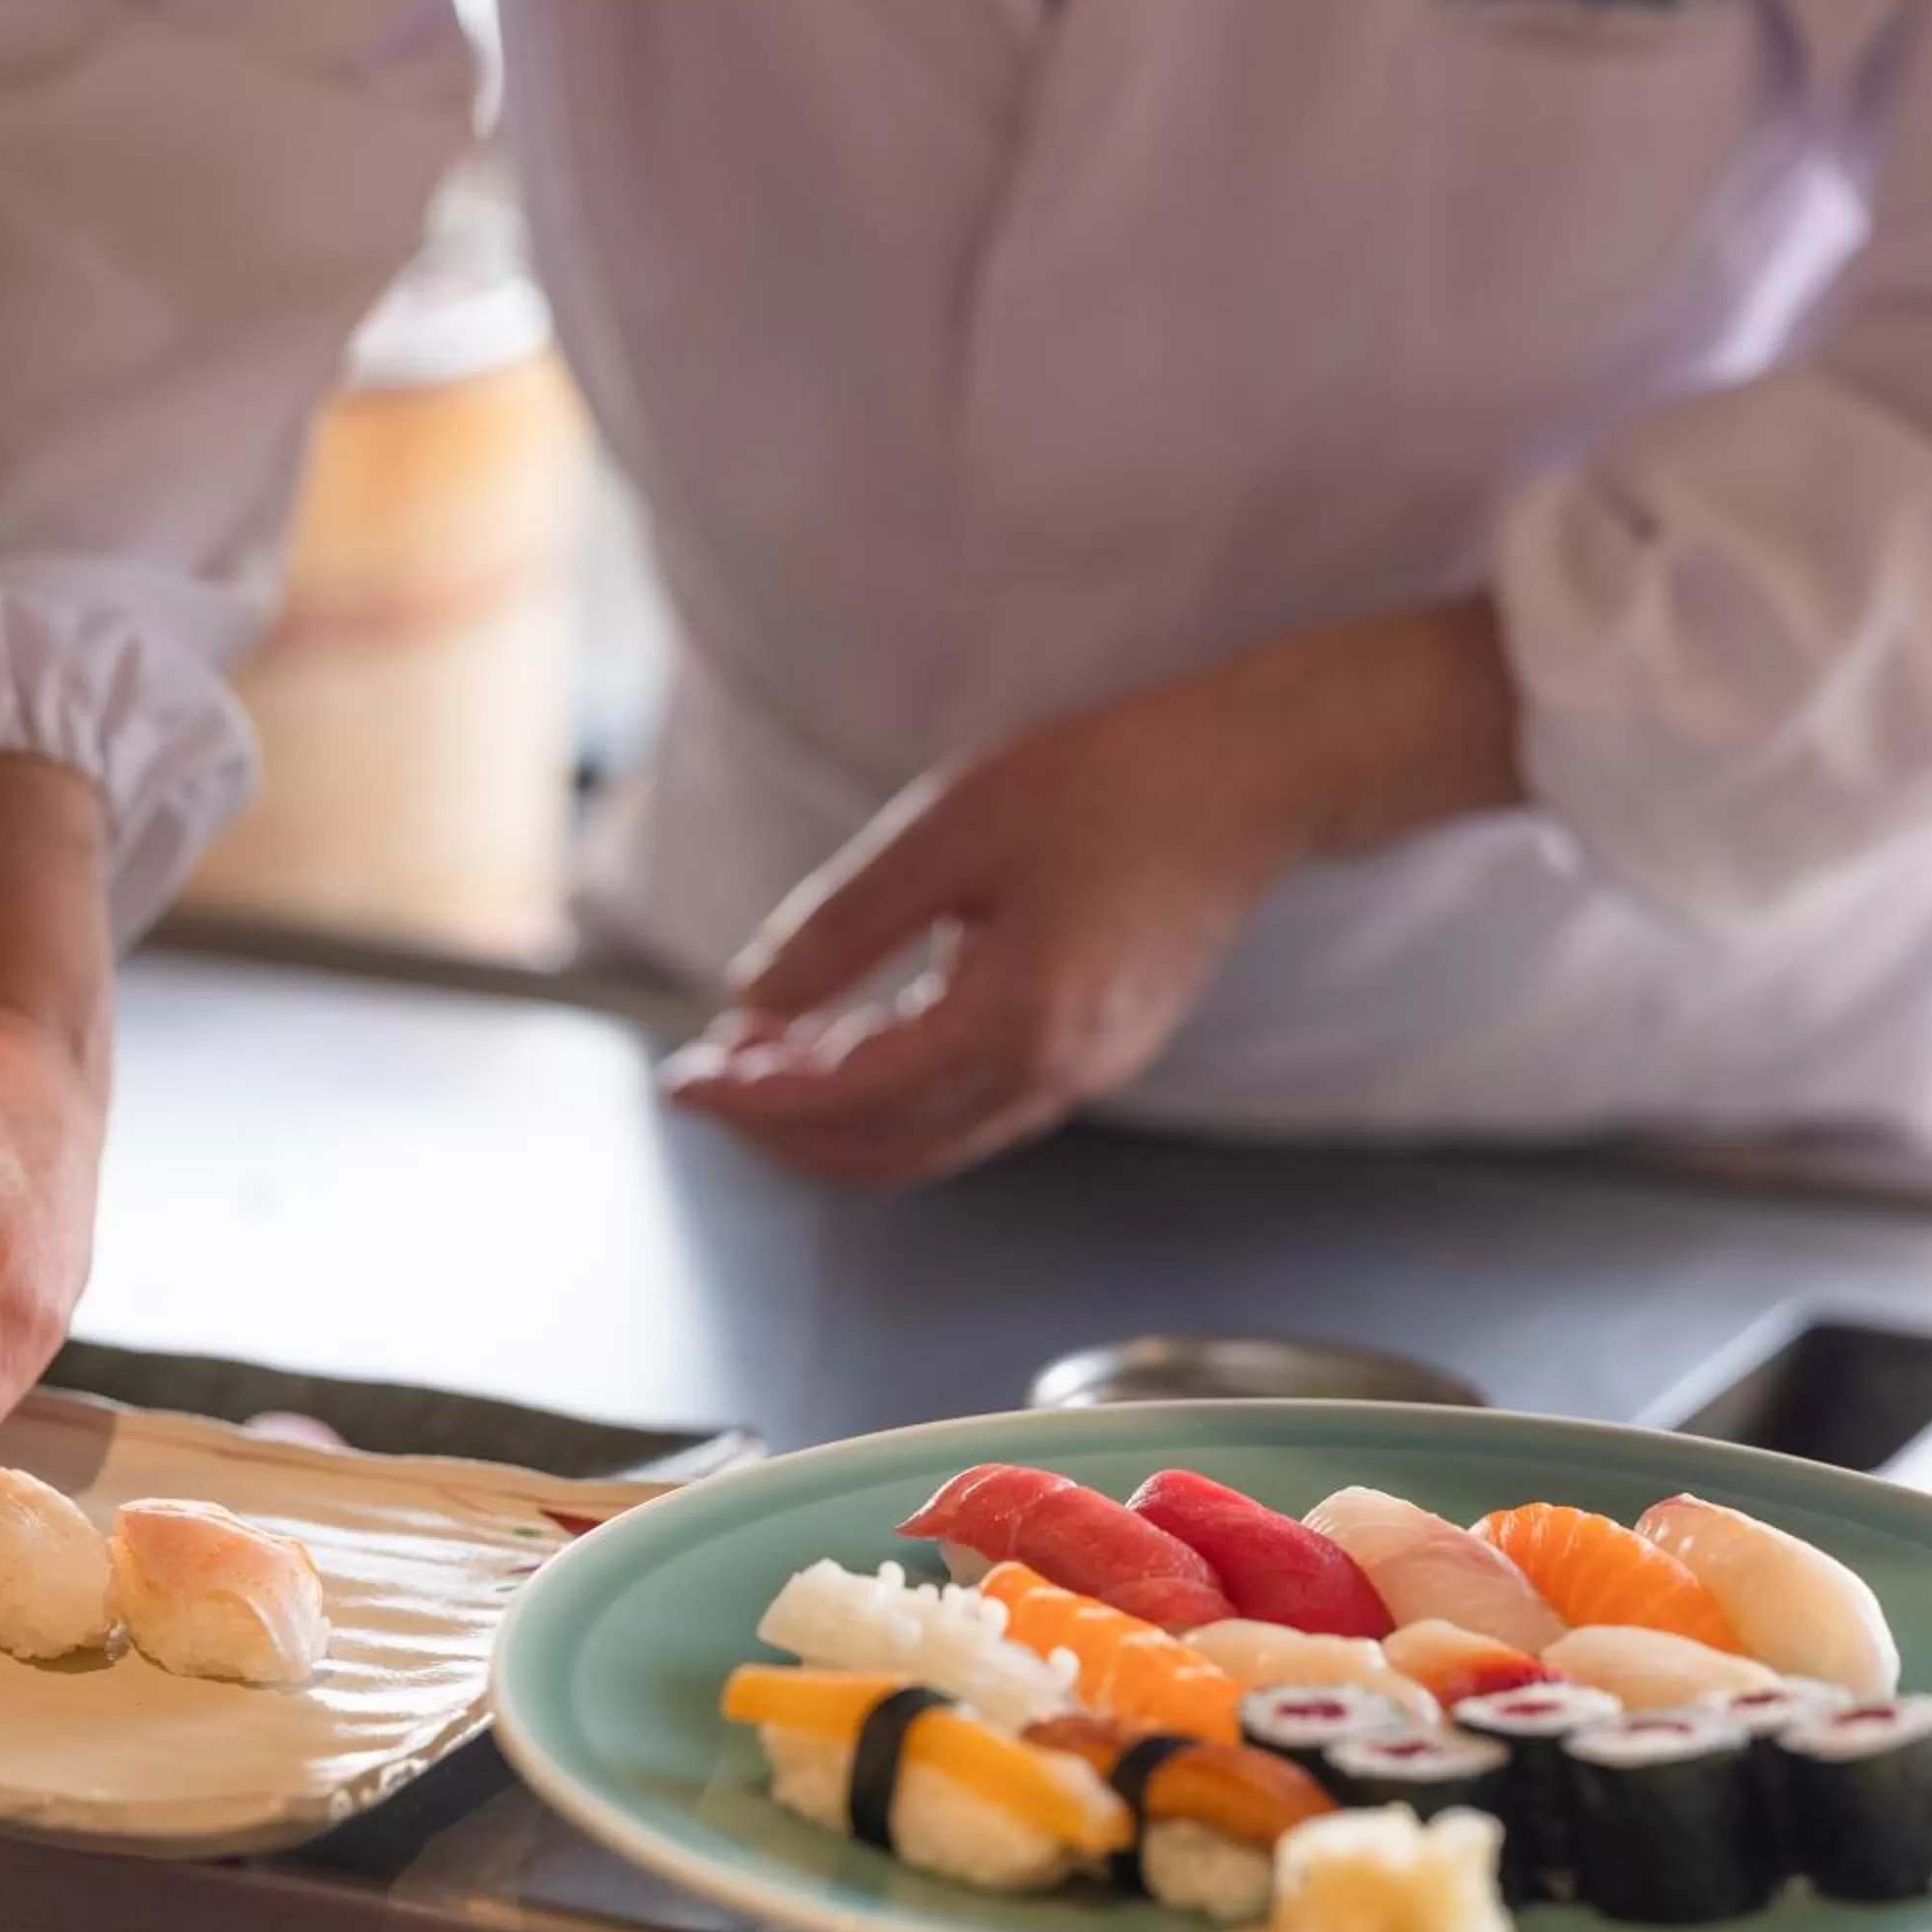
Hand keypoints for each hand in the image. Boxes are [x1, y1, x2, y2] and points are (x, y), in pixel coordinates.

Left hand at [665, 597, 1523, 1187]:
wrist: (1251, 779)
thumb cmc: (1112, 780)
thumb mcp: (951, 825)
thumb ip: (843, 924)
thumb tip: (750, 1000)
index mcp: (1020, 1018)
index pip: (851, 1098)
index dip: (752, 1100)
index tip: (680, 1081)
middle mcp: (1054, 1072)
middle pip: (881, 1151)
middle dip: (779, 1127)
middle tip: (706, 1074)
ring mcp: (1081, 1075)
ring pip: (924, 1142)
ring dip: (831, 1115)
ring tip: (759, 1052)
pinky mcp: (1092, 1057)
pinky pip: (967, 1107)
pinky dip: (889, 1094)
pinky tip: (844, 1038)